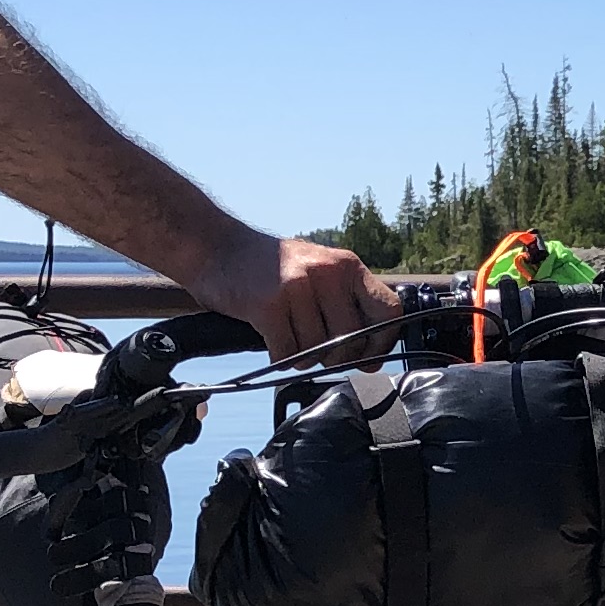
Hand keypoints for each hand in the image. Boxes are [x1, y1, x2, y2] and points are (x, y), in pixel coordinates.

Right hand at [199, 232, 396, 361]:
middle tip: (314, 349)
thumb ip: (346, 304)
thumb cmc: (269, 266)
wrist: (216, 247)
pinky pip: (287, 354)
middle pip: (351, 340)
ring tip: (287, 336)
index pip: (388, 310)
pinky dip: (280, 358)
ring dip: (301, 357)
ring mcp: (298, 288)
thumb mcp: (319, 270)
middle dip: (334, 357)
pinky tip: (272, 341)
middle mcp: (327, 273)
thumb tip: (370, 359)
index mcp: (347, 266)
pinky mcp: (268, 306)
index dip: (382, 342)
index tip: (367, 357)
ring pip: (317, 352)